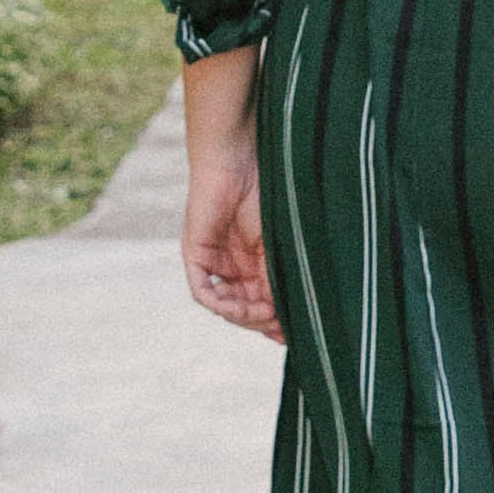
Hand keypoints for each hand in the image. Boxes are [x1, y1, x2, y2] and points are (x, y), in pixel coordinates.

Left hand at [178, 50, 281, 343]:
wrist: (240, 158)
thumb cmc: (269, 190)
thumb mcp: (282, 241)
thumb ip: (284, 273)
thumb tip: (296, 313)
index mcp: (255, 261)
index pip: (263, 302)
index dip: (277, 322)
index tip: (296, 334)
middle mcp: (234, 265)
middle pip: (246, 309)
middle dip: (263, 322)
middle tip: (282, 329)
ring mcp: (214, 261)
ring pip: (226, 304)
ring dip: (246, 315)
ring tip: (267, 315)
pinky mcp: (197, 254)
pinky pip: (204, 290)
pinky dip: (221, 302)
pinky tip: (238, 305)